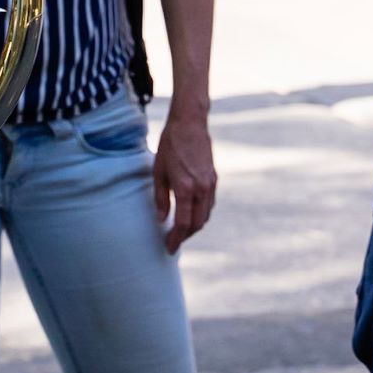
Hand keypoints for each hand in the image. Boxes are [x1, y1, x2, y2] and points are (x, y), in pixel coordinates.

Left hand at [152, 111, 216, 252]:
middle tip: (172, 241)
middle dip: (184, 236)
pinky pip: (209, 204)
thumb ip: (160, 198)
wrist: (190, 124)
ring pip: (205, 216)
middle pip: (196, 224)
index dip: (175, 239)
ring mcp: (210, 184)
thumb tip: (161, 220)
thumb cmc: (170, 146)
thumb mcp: (158, 172)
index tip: (168, 248)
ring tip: (180, 230)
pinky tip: (190, 213)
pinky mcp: (214, 179)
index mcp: (185, 188)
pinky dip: (201, 214)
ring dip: (193, 226)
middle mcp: (201, 189)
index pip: (182, 224)